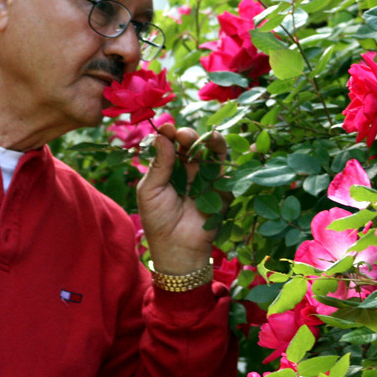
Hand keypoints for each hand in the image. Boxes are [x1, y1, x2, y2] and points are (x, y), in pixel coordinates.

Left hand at [135, 122, 228, 274]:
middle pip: (191, 144)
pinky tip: (217, 147)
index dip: (169, 134)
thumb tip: (161, 136)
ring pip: (211, 152)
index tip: (166, 127)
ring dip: (209, 141)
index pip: (170, 144)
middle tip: (183, 135)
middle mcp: (187, 169)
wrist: (177, 248)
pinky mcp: (222, 188)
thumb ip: (159, 164)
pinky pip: (226, 170)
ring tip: (205, 136)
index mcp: (168, 167)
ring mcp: (206, 178)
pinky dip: (223, 156)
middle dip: (188, 136)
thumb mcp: (150, 190)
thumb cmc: (157, 219)